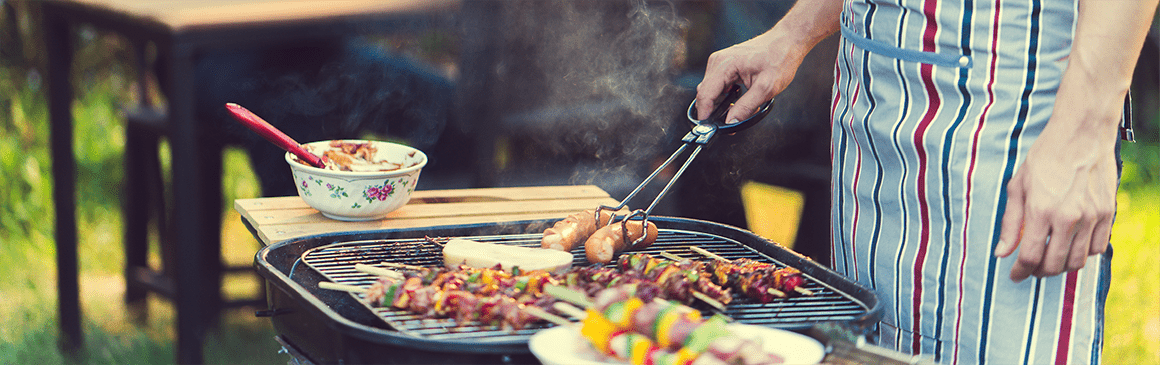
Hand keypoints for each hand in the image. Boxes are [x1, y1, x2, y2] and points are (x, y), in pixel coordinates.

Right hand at [694, 32, 807, 122]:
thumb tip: (730, 122)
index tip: (710, 129)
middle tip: (729, 124)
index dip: (705, 115)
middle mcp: (718, 61)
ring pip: (710, 91)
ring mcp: (720, 62)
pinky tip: (738, 100)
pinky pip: (717, 85)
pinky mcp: (724, 64)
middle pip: (705, 93)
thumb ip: (746, 107)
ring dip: (720, 104)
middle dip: (714, 111)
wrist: (787, 42)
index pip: (705, 95)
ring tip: (739, 109)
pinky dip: (724, 96)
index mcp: (724, 65)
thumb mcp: (766, 88)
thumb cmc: (779, 59)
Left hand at [995, 127, 1118, 281]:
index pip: (1030, 256)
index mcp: (1040, 210)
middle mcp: (1068, 217)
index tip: (1014, 275)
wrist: (1081, 135)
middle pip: (1054, 264)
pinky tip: (1070, 247)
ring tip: (1049, 259)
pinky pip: (1097, 248)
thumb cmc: (1044, 158)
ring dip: (1061, 266)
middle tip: (1031, 269)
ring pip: (1077, 261)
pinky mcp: (1107, 213)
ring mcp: (1091, 216)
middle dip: (1039, 272)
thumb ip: (1009, 223)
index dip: (1020, 271)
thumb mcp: (1017, 186)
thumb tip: (1001, 253)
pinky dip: (1082, 254)